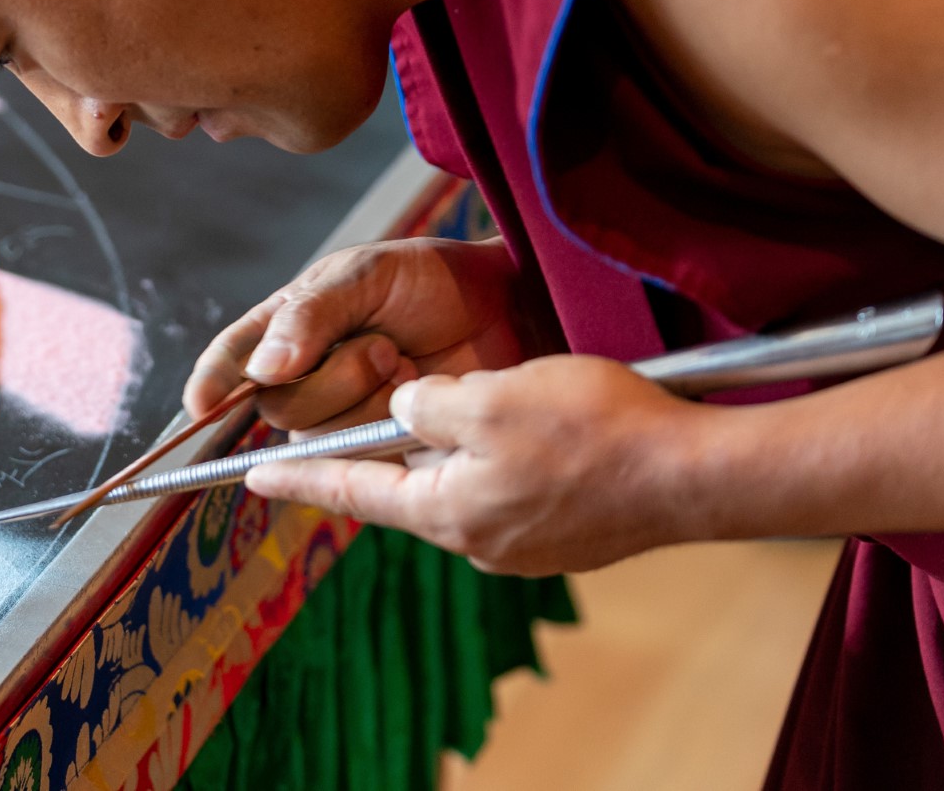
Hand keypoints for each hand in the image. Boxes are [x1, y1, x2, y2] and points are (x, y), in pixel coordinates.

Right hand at [183, 239, 524, 434]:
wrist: (509, 308)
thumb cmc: (434, 280)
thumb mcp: (366, 275)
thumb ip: (309, 316)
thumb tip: (260, 369)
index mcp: (292, 325)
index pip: (232, 357)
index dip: (211, 382)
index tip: (200, 405)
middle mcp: (308, 373)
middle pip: (273, 406)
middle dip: (327, 379)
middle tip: (383, 346)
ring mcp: (345, 412)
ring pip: (313, 435)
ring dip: (361, 398)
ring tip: (406, 364)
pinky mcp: (380, 447)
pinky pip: (355, 457)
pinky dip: (384, 426)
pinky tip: (415, 396)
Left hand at [245, 355, 718, 574]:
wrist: (695, 475)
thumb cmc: (591, 428)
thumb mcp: (488, 395)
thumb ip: (426, 404)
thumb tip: (405, 406)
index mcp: (446, 510)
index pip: (350, 491)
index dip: (297, 476)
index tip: (248, 476)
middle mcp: (479, 541)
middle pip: (408, 489)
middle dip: (383, 451)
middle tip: (354, 417)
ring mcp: (527, 546)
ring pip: (462, 486)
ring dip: (451, 447)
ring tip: (457, 405)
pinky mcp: (566, 537)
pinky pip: (509, 491)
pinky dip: (498, 457)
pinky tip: (523, 427)